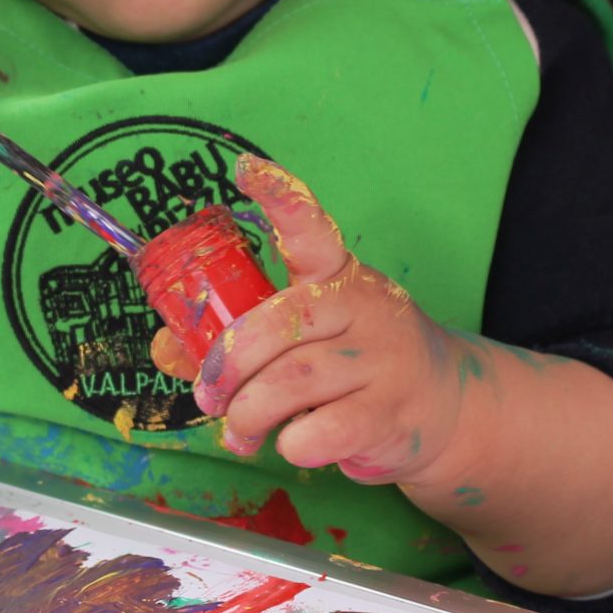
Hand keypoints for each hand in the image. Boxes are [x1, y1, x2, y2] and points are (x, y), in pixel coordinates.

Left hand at [153, 155, 461, 483]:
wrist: (446, 404)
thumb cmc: (354, 360)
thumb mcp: (305, 336)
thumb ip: (235, 337)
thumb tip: (166, 347)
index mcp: (335, 274)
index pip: (309, 227)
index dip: (278, 197)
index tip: (245, 168)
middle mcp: (361, 306)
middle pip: (278, 324)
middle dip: (228, 366)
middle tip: (209, 396)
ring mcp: (381, 360)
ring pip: (293, 382)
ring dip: (249, 413)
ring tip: (239, 432)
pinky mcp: (390, 414)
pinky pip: (322, 431)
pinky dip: (292, 444)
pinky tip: (292, 443)